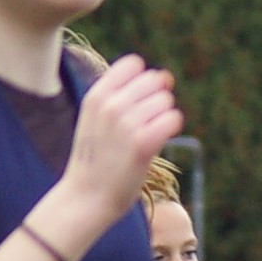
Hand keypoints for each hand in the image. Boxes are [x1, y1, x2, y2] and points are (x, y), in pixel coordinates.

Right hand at [64, 56, 182, 230]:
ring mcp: (127, 123)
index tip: (138, 102)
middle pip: (154, 80)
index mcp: (96, 95)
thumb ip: (127, 95)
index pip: (134, 64)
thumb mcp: (98, 118)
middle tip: (144, 124)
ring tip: (147, 136)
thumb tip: (167, 77)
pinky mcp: (144, 143)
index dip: (144, 80)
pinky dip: (171, 128)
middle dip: (157, 99)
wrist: (87, 196)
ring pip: (166, 101)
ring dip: (164, 116)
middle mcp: (110, 105)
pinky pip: (174, 119)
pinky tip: (158, 140)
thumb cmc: (98, 157)